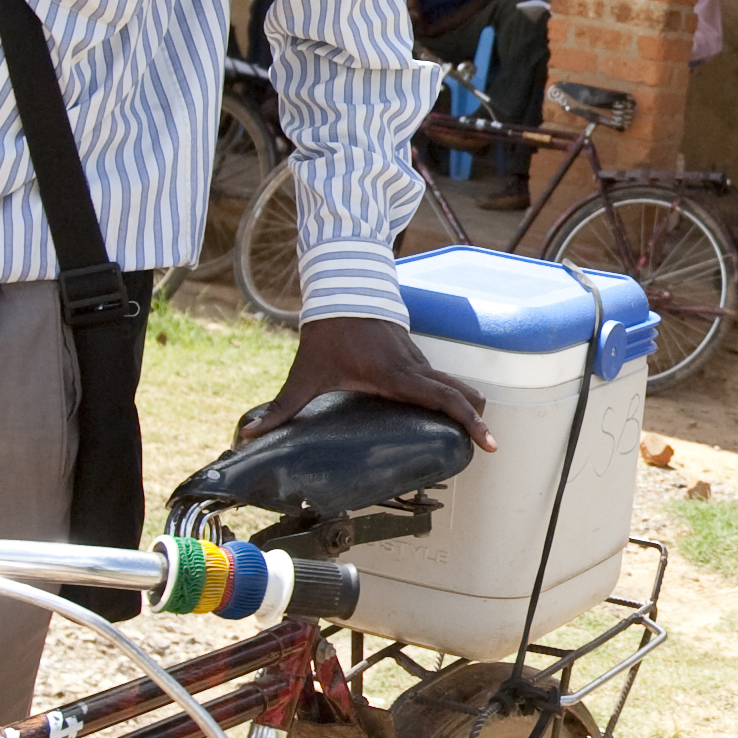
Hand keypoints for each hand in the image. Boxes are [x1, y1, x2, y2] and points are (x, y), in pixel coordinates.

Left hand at [245, 315, 493, 451]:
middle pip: (458, 392)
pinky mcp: (412, 357)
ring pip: (452, 384)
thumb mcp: (305, 374)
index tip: (485, 441)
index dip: (467, 419)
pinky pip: (440, 379)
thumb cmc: (326, 333)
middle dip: (476, 419)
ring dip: (466, 407)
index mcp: (394, 376)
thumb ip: (281, 409)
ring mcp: (416, 360)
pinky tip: (448, 416)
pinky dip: (451, 396)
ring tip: (474, 437)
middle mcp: (412, 367)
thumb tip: (249, 435)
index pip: (441, 398)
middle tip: (488, 447)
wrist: (340, 290)